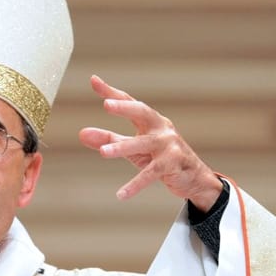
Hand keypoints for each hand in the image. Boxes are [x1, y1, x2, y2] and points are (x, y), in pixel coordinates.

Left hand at [79, 75, 222, 211]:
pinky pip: (151, 174)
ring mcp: (168, 145)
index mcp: (150, 121)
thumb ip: (108, 139)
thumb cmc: (161, 158)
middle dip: (125, 107)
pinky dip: (135, 184)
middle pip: (142, 112)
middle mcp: (160, 129)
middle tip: (107, 104)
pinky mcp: (172, 164)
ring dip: (123, 147)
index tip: (94, 81)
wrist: (193, 178)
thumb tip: (82, 133)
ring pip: (143, 143)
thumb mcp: (132, 149)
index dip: (112, 92)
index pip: (129, 102)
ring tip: (103, 152)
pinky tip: (121, 194)